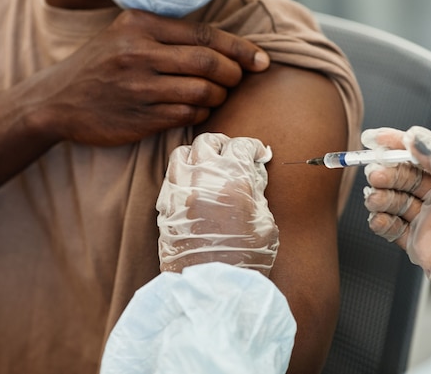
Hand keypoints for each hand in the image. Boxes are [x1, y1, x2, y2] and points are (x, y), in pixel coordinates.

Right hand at [28, 9, 269, 145]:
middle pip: (210, 63)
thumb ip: (168, 37)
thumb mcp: (126, 36)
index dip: (241, 49)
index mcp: (140, 26)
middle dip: (235, 74)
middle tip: (237, 80)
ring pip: (204, 91)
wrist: (57, 101)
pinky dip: (202, 112)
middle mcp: (139, 54)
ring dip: (219, 96)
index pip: (205, 35)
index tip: (261, 61)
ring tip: (215, 96)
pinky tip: (197, 109)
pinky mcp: (141, 118)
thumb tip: (226, 49)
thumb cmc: (101, 67)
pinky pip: (189, 114)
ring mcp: (140, 88)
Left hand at [156, 133, 278, 276]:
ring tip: (207, 164)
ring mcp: (180, 190)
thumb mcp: (265, 222)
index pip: (241, 146)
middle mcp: (204, 177)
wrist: (214, 288)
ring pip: (182, 153)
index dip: (253, 147)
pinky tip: (192, 186)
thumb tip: (252, 174)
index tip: (258, 154)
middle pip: (208, 142)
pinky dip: (182, 175)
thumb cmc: (247, 257)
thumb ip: (257, 192)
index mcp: (234, 178)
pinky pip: (170, 178)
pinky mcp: (165, 207)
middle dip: (223, 144)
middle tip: (232, 153)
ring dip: (197, 154)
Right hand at [362, 126, 430, 321]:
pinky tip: (378, 219)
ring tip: (374, 197)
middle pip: (404, 176)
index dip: (399, 144)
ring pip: (395, 200)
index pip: (424, 153)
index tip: (376, 139)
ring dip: (381, 196)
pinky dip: (381, 222)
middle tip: (376, 173)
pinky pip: (392, 230)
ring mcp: (430, 222)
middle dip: (387, 171)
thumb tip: (420, 141)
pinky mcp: (419, 247)